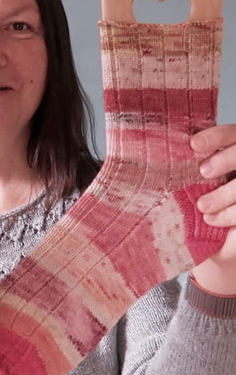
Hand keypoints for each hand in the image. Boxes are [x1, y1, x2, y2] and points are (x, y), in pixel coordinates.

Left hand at [190, 124, 235, 294]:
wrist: (214, 240)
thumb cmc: (192, 203)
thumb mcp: (185, 183)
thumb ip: (180, 167)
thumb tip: (147, 155)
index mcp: (230, 150)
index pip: (229, 134)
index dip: (215, 136)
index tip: (193, 144)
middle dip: (225, 159)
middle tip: (203, 171)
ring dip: (224, 194)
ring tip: (202, 206)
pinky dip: (229, 214)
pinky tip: (211, 219)